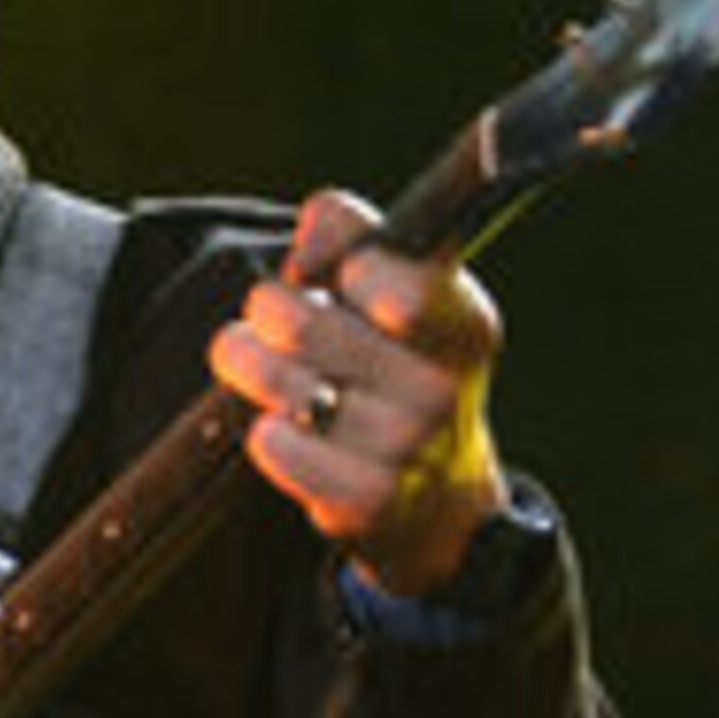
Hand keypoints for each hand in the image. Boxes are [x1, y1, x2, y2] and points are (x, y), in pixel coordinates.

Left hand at [210, 188, 513, 597]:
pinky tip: (276, 428)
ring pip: (285, 385)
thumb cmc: (398, 371)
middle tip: (270, 314)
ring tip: (254, 365)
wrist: (437, 498)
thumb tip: (319, 217)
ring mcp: (406, 448)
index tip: (342, 276)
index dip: (350, 268)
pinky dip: (268, 435)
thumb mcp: (396, 294)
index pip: (392, 277)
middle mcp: (443, 387)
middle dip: (271, 311)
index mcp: (464, 323)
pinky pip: (281, 449)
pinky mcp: (366, 500)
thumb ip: (354, 236)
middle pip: (303, 323)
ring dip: (255, 370)